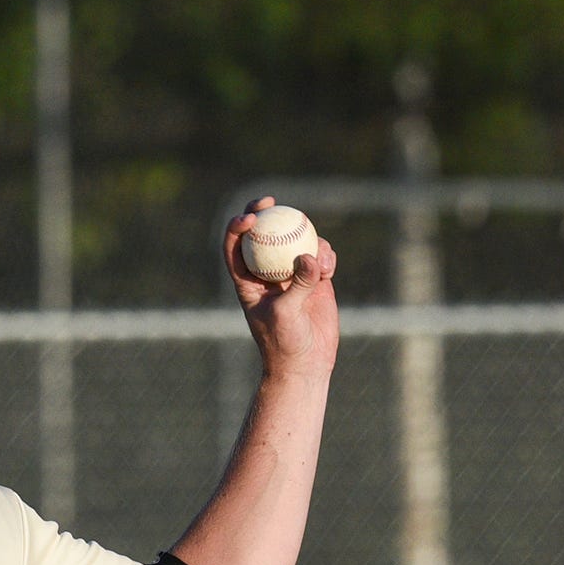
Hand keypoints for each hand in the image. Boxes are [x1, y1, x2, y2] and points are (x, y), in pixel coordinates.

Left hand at [223, 197, 338, 383]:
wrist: (306, 363)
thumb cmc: (285, 343)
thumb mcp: (286, 314)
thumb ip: (298, 284)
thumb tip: (309, 255)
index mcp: (247, 281)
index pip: (234, 248)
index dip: (237, 227)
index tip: (250, 218)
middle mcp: (267, 273)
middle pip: (262, 234)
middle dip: (263, 213)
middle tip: (271, 201)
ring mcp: (291, 273)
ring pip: (295, 240)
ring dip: (307, 240)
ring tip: (318, 263)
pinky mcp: (314, 278)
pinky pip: (320, 254)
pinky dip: (325, 256)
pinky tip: (329, 270)